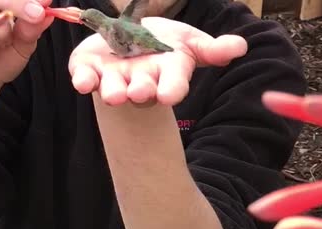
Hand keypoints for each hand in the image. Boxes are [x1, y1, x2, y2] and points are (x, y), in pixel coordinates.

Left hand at [68, 17, 247, 105]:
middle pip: (142, 89)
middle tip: (139, 93)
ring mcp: (113, 76)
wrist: (127, 39)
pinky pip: (84, 77)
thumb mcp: (188, 41)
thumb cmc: (161, 43)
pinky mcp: (88, 70)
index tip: (170, 95)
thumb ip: (210, 49)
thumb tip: (239, 46)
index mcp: (165, 74)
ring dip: (113, 91)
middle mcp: (139, 80)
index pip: (173, 84)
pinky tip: (81, 82)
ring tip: (114, 96)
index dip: (172, 88)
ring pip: (112, 87)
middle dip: (141, 91)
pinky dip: (82, 80)